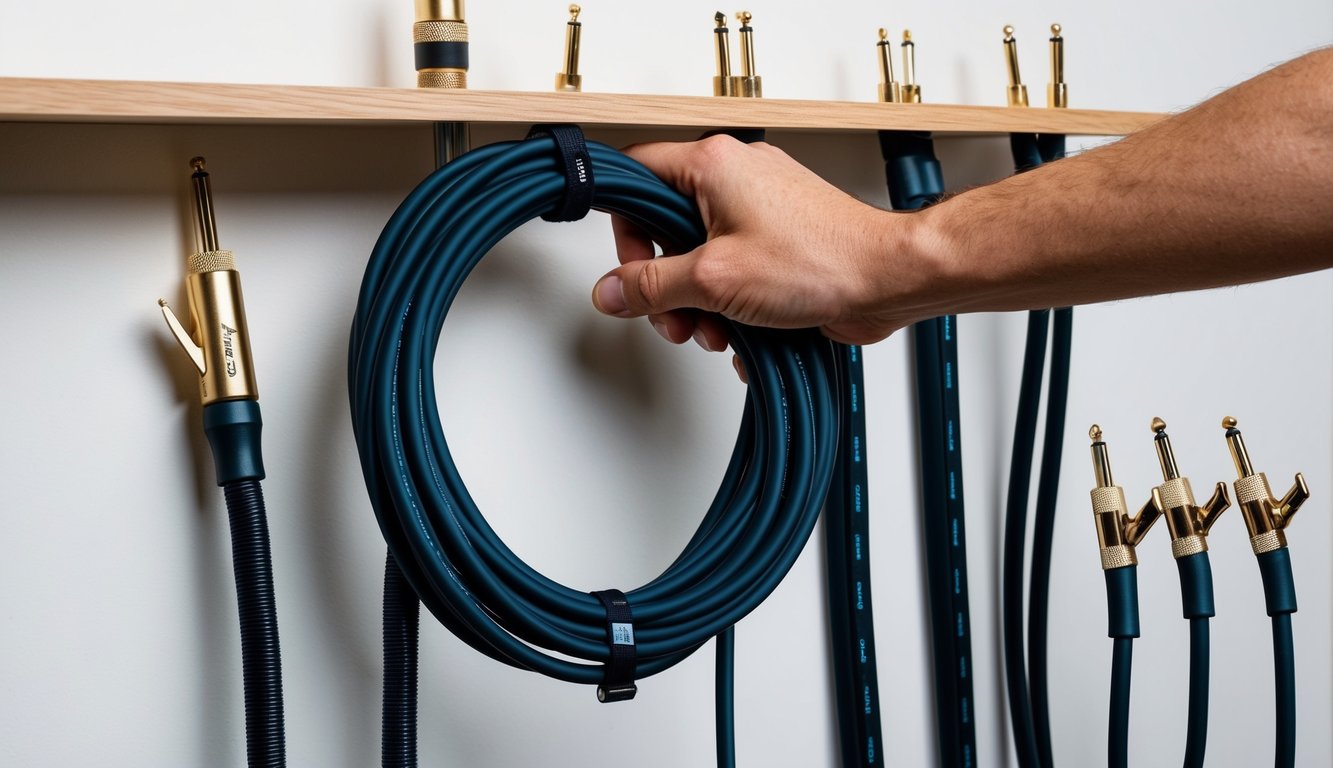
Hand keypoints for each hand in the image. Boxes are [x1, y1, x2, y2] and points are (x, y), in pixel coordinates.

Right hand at [592, 136, 932, 349]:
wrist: (887, 279)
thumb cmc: (822, 260)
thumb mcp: (715, 279)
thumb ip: (653, 286)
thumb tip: (614, 291)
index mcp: (713, 164)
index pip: (637, 173)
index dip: (623, 224)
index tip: (626, 265)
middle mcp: (735, 177)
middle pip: (666, 228)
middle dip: (666, 283)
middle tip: (673, 313)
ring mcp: (759, 209)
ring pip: (700, 257)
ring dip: (699, 303)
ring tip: (715, 330)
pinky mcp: (779, 241)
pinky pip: (733, 270)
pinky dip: (731, 303)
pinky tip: (743, 330)